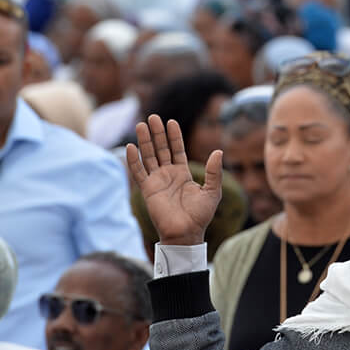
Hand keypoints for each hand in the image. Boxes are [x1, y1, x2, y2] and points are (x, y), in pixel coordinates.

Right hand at [125, 115, 221, 246]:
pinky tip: (131, 147)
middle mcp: (168, 175)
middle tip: (152, 117)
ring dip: (144, 141)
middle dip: (157, 133)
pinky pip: (138, 172)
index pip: (176, 149)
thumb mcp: (212, 191)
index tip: (171, 121)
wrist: (186, 233)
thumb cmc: (200, 215)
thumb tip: (218, 151)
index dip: (174, 136)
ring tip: (141, 125)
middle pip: (160, 149)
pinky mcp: (147, 189)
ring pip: (148, 156)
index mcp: (182, 173)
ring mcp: (156, 181)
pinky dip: (133, 160)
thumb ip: (214, 171)